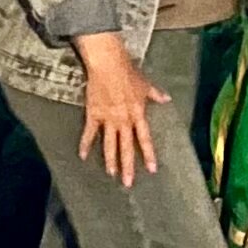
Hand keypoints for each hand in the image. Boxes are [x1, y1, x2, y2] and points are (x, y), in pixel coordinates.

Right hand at [74, 31, 170, 182]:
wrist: (108, 65)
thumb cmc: (128, 72)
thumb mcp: (145, 84)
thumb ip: (155, 95)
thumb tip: (166, 99)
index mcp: (137, 114)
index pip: (145, 138)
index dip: (148, 154)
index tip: (152, 169)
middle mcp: (123, 120)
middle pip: (126, 147)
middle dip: (128, 166)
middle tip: (128, 182)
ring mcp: (108, 119)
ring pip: (109, 144)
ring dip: (110, 160)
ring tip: (111, 174)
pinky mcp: (94, 115)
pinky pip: (89, 133)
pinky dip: (85, 144)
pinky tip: (82, 156)